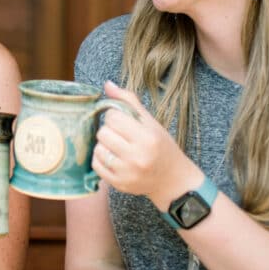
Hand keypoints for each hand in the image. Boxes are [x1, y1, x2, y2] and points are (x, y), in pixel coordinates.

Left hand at [92, 81, 199, 207]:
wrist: (172, 179)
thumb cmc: (161, 146)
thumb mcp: (150, 122)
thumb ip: (128, 101)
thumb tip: (107, 84)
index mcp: (147, 137)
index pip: (113, 117)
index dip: (115, 116)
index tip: (122, 120)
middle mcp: (137, 156)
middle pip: (103, 133)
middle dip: (108, 130)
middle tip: (119, 134)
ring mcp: (127, 172)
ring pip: (98, 149)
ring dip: (104, 145)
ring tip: (116, 145)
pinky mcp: (119, 184)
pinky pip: (96, 166)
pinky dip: (101, 159)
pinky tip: (112, 157)